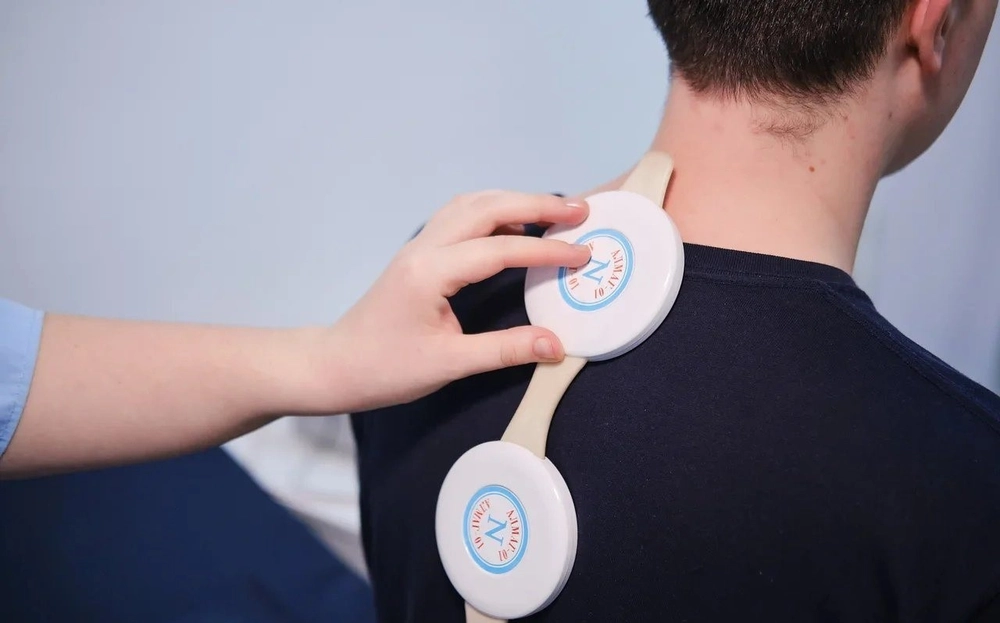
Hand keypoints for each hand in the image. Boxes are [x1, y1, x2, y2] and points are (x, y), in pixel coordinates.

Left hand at [322, 191, 589, 411]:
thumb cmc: (385, 368)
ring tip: (555, 211)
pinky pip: (461, 217)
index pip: (500, 249)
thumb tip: (556, 345)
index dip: (546, 249)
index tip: (584, 255)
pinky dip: (494, 212)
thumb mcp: (448, 365)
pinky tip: (515, 226)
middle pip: (487, 208)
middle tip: (581, 211)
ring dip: (515, 201)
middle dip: (537, 204)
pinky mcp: (419, 254)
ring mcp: (419, 246)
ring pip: (473, 205)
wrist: (335, 365)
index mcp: (431, 272)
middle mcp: (424, 248)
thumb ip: (504, 351)